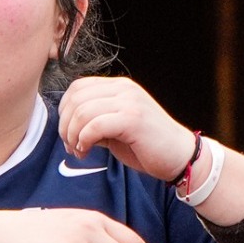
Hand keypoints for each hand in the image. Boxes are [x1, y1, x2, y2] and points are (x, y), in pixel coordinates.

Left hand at [55, 76, 198, 182]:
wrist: (179, 156)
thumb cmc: (146, 145)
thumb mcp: (114, 128)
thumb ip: (94, 120)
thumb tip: (66, 125)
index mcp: (119, 86)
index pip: (78, 87)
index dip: (64, 110)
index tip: (68, 133)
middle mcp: (124, 89)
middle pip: (76, 99)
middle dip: (65, 125)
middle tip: (70, 146)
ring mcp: (130, 102)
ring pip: (82, 112)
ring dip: (73, 135)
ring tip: (78, 151)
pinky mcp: (133, 119)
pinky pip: (94, 126)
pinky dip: (83, 141)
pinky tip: (86, 152)